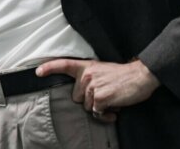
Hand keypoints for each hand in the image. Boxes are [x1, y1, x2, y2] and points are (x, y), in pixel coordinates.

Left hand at [35, 58, 160, 122]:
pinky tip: (115, 108)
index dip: (49, 68)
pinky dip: (106, 115)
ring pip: (87, 107)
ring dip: (100, 108)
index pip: (64, 65)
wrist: (141, 75)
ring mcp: (92, 87)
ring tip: (112, 100)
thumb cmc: (123, 76)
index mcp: (86, 67)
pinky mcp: (101, 98)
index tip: (38, 72)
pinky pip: (97, 113)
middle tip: (106, 95)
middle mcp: (86, 76)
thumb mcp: (102, 70)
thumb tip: (82, 94)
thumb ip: (89, 78)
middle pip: (77, 98)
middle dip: (90, 100)